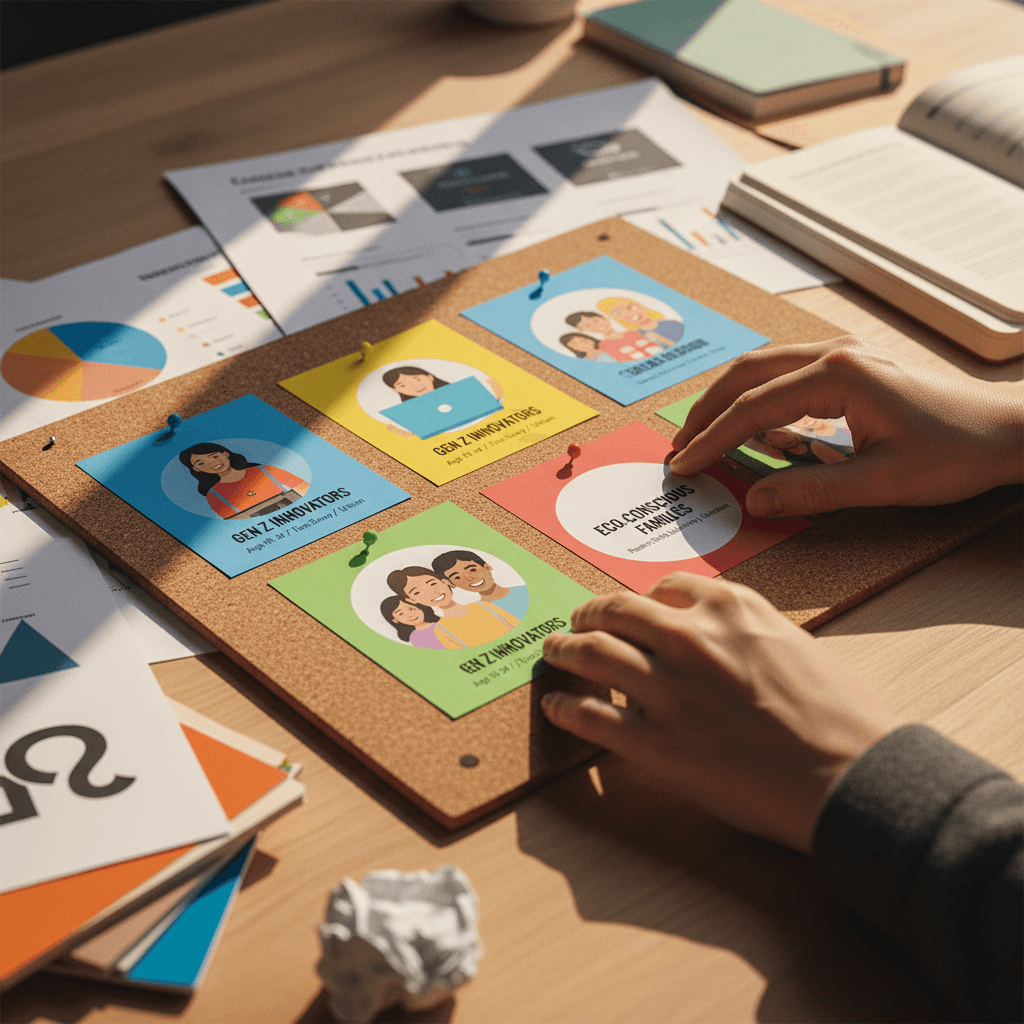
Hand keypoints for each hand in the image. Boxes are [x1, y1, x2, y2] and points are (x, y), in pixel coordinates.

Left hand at [541, 573, 896, 852]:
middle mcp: (690, 637)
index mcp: (728, 608)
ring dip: (563, 649)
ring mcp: (668, 688)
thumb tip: (713, 636)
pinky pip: (590, 716)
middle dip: (588, 614)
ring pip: (590, 653)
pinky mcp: (655, 741)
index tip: (630, 608)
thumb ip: (744, 631)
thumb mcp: (793, 643)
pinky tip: (555, 708)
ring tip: (553, 652)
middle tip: (577, 622)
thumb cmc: (839, 715)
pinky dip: (564, 708)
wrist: (853, 775)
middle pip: (615, 611)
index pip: (664, 586)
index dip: (639, 597)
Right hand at [668, 337, 1022, 516]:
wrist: (1009, 428)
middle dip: (706, 410)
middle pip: (747, 372)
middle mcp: (836, 354)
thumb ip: (812, 493)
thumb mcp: (882, 482)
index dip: (712, 440)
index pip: (753, 408)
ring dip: (729, 399)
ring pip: (764, 367)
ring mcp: (845, 355)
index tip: (684, 466)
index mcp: (839, 376)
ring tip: (705, 436)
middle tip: (680, 447)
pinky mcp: (854, 367)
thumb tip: (755, 501)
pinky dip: (759, 399)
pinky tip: (757, 429)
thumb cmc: (957, 451)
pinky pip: (788, 375)